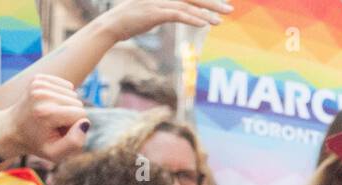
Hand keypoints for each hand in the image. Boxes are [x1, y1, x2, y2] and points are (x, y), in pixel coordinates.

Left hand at [0, 76, 88, 162]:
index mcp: (46, 112)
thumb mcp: (55, 154)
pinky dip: (61, 96)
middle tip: (54, 125)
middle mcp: (41, 94)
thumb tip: (85, 122)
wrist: (11, 129)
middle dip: (71, 116)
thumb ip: (74, 143)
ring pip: (73, 94)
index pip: (81, 114)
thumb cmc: (36, 143)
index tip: (59, 132)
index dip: (75, 126)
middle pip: (78, 102)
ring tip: (50, 116)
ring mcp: (38, 84)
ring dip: (66, 107)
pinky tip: (49, 105)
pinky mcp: (38, 78)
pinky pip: (66, 86)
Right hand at [98, 0, 230, 40]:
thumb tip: (181, 14)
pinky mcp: (154, 12)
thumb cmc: (131, 21)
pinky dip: (192, 18)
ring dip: (205, 14)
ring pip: (187, 5)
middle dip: (213, 3)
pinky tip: (203, 24)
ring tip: (220, 22)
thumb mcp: (152, 14)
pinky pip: (177, 14)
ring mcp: (157, 1)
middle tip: (230, 10)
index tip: (222, 5)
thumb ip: (168, 11)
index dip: (205, 0)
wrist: (112, 25)